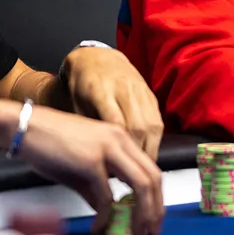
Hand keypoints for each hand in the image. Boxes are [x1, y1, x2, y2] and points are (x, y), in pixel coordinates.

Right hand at [19, 107, 163, 234]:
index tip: (152, 220)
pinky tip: (99, 227)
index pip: (151, 170)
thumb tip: (106, 212)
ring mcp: (108, 149)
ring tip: (135, 234)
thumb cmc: (47, 144)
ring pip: (141, 185)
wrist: (22, 127)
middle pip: (153, 179)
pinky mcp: (90, 162)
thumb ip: (95, 189)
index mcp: (121, 139)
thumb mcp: (79, 167)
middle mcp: (120, 140)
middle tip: (150, 233)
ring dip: (142, 214)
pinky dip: (106, 216)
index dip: (156, 198)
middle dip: (155, 210)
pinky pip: (107, 196)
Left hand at [59, 45, 164, 159]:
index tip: (116, 170)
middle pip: (139, 127)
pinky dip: (155, 140)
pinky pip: (158, 121)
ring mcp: (140, 90)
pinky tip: (148, 153)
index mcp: (101, 90)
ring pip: (153, 126)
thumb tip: (95, 159)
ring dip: (150, 150)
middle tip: (133, 177)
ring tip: (143, 170)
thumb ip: (87, 130)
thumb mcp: (75, 105)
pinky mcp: (150, 94)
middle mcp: (124, 89)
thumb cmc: (81, 84)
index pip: (117, 125)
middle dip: (138, 155)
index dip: (120, 150)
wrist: (97, 57)